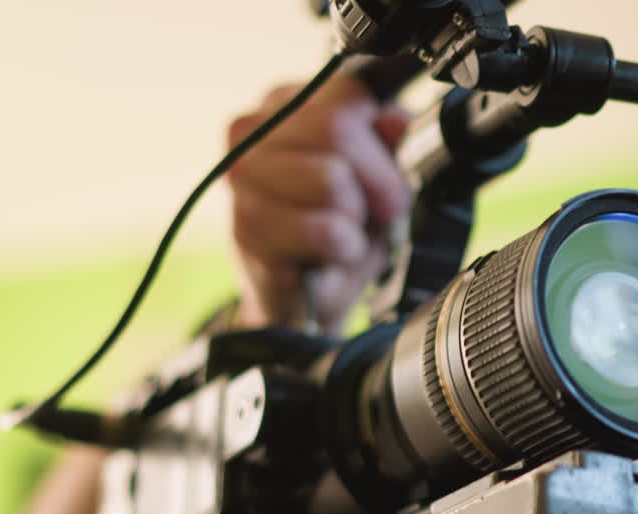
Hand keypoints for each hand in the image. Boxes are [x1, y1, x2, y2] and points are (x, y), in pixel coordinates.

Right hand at [225, 74, 410, 334]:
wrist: (307, 296)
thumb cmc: (338, 228)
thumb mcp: (376, 177)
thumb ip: (389, 143)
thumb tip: (397, 121)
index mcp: (282, 103)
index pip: (346, 94)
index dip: (381, 141)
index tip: (388, 178)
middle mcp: (249, 132)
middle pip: (336, 129)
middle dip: (373, 179)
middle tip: (373, 213)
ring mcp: (241, 180)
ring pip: (329, 179)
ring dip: (354, 218)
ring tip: (342, 233)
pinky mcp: (246, 228)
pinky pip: (322, 229)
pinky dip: (342, 248)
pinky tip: (327, 256)